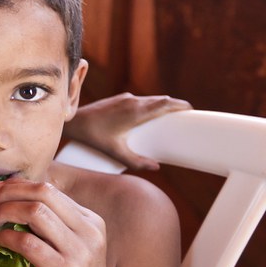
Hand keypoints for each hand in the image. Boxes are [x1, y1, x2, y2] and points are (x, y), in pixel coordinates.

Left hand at [0, 180, 110, 266]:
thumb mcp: (68, 243)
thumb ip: (50, 220)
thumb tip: (12, 192)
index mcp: (90, 221)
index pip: (49, 189)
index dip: (18, 186)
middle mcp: (89, 232)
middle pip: (43, 193)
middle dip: (9, 193)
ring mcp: (79, 252)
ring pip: (35, 212)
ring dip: (5, 212)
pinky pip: (28, 243)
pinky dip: (7, 237)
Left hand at [63, 93, 191, 170]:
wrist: (74, 122)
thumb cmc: (94, 137)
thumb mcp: (116, 152)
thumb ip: (136, 162)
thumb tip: (156, 168)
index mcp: (135, 112)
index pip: (164, 103)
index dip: (180, 105)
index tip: (191, 110)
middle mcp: (132, 101)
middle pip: (160, 100)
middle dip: (174, 106)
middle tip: (186, 116)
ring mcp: (125, 98)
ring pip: (150, 99)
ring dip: (162, 105)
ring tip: (172, 116)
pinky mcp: (119, 99)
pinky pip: (141, 100)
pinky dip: (151, 105)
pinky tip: (151, 114)